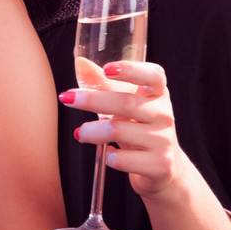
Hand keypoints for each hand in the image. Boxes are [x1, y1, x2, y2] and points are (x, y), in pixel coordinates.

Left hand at [61, 61, 188, 197]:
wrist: (161, 167)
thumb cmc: (137, 128)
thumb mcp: (122, 104)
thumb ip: (102, 83)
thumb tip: (80, 62)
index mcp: (157, 94)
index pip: (153, 76)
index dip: (131, 70)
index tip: (107, 69)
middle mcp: (164, 115)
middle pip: (126, 103)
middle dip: (92, 100)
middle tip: (66, 98)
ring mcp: (163, 140)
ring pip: (119, 131)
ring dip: (92, 131)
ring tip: (79, 133)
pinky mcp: (159, 165)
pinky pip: (123, 159)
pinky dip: (108, 156)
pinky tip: (107, 154)